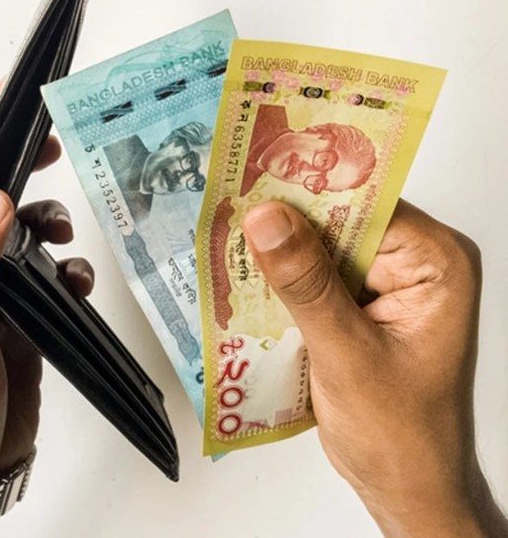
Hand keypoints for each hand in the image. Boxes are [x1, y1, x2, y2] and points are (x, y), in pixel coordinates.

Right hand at [243, 200, 506, 536]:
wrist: (402, 487)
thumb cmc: (399, 435)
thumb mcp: (348, 354)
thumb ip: (306, 284)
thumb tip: (268, 219)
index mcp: (435, 263)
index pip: (367, 203)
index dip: (310, 192)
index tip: (256, 180)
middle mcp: (413, 265)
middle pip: (341, 222)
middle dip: (289, 223)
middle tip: (234, 211)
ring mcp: (385, 285)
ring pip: (322, 248)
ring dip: (281, 252)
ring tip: (233, 242)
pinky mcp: (358, 305)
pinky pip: (315, 276)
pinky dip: (283, 279)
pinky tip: (250, 278)